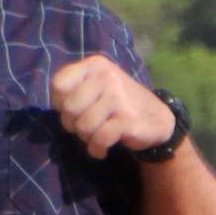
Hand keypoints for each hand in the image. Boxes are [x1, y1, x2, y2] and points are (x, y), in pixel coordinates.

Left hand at [53, 53, 178, 159]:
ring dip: (87, 138)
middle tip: (87, 126)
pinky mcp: (127, 119)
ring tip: (98, 135)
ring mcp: (118, 97)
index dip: (60, 103)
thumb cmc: (120, 103)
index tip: (75, 109)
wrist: (158, 119)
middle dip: (73, 124)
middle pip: (69, 108)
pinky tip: (102, 149)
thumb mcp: (98, 85)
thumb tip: (57, 106)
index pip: (58, 84)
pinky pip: (99, 139)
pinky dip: (97, 149)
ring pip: (83, 127)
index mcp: (95, 65)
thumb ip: (75, 88)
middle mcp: (107, 76)